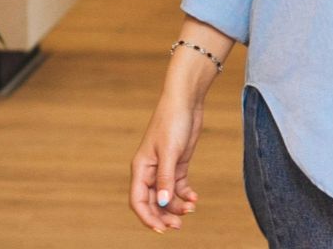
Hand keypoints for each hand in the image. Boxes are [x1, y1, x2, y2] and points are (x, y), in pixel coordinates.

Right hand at [129, 93, 203, 232]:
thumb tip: (161, 203)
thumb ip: (165, 179)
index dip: (147, 218)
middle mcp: (150, 171)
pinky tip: (194, 198)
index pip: (138, 200)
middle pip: (152, 202)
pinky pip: (178, 187)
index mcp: (141, 168)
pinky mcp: (177, 164)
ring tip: (191, 208)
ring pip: (166, 196)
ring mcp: (164, 168)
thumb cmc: (173, 121)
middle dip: (164, 216)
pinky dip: (185, 195)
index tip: (161, 229)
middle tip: (179, 225)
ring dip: (177, 206)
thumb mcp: (170, 152)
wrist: (186, 102)